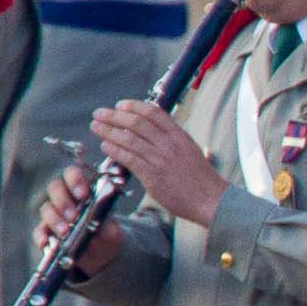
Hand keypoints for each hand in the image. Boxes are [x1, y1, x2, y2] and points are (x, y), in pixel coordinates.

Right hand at [34, 163, 122, 276]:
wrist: (103, 253)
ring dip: (54, 220)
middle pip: (55, 188)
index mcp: (84, 189)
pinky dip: (41, 235)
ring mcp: (55, 214)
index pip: (73, 174)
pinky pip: (39, 230)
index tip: (84, 195)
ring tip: (65, 232)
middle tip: (74, 217)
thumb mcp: (114, 229)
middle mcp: (67, 198)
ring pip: (46, 208)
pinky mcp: (48, 231)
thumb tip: (99, 225)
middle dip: (63, 202)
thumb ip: (108, 226)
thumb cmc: (108, 234)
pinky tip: (46, 242)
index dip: (75, 180)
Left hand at [90, 100, 228, 227]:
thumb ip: (176, 142)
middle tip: (99, 113)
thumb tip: (164, 134)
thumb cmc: (202, 180)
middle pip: (137, 123)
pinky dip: (115, 150)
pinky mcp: (153, 175)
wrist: (211, 200)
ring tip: (95, 127)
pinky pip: (129, 158)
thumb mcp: (192, 152)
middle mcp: (170, 144)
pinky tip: (105, 146)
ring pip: (129, 139)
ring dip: (108, 131)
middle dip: (114, 116)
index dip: (134, 106)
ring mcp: (161, 159)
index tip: (120, 105)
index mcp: (180, 136)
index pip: (154, 113)